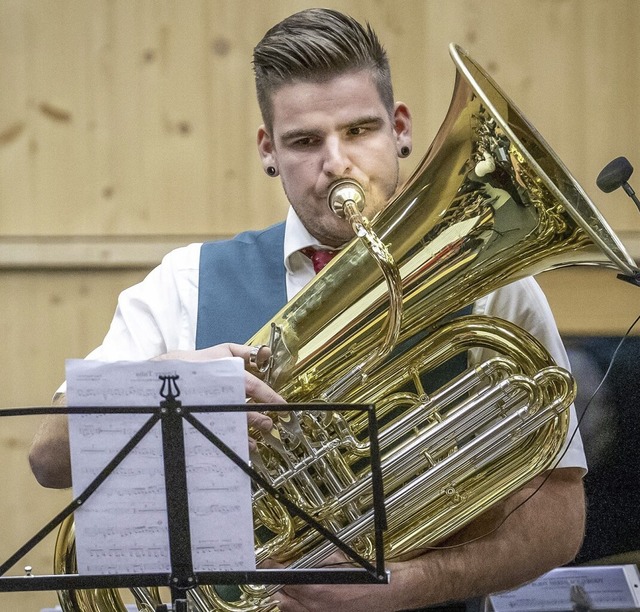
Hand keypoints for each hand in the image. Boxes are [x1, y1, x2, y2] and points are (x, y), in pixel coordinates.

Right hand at [155, 343, 284, 448]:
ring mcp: (212, 409)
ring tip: (256, 442)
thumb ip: (246, 352)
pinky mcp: (203, 420)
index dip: (270, 397)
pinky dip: (233, 442)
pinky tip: (242, 447)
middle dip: (260, 419)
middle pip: (245, 411)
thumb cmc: (195, 362)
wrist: (162, 376)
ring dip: (247, 435)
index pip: (254, 387)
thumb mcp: (222, 350)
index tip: (282, 405)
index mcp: (228, 376)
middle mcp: (222, 394)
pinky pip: (221, 434)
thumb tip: (266, 353)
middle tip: (268, 424)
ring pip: (233, 426)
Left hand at [266, 553, 397, 611]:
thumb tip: (301, 561)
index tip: (267, 563)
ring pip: (290, 610)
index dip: (272, 570)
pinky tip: (306, 599)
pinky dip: (300, 607)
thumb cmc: (368, 574)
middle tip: (278, 573)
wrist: (389, 593)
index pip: (284, 580)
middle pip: (282, 599)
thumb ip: (317, 561)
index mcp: (318, 589)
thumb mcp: (339, 559)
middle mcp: (316, 607)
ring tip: (291, 586)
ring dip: (287, 598)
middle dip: (277, 585)